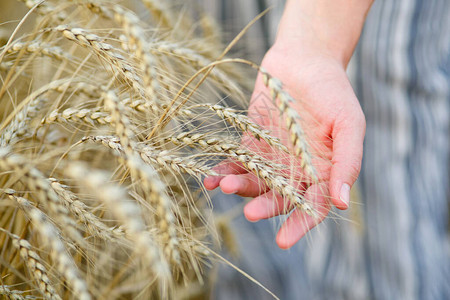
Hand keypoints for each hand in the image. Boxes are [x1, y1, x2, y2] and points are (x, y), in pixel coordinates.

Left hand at [204, 45, 364, 248]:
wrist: (304, 58)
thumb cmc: (333, 90)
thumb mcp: (349, 124)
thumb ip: (347, 162)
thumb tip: (342, 203)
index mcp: (324, 172)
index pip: (313, 207)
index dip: (300, 225)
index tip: (283, 240)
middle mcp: (297, 171)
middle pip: (279, 199)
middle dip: (264, 207)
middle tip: (249, 213)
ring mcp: (273, 158)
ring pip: (255, 183)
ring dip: (240, 188)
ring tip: (225, 185)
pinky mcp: (252, 143)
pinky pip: (237, 162)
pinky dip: (224, 170)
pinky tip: (211, 177)